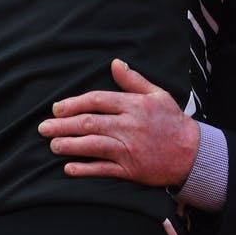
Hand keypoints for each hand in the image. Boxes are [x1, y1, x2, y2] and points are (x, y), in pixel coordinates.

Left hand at [38, 59, 199, 186]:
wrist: (191, 153)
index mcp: (134, 105)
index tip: (57, 108)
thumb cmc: (172, 121)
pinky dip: (85, 169)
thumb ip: (133, 81)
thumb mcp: (157, 95)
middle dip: (63, 125)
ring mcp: (129, 149)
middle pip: (89, 123)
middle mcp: (129, 126)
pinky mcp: (131, 170)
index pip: (97, 100)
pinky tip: (69, 168)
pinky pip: (103, 170)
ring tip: (52, 145)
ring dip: (69, 146)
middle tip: (44, 128)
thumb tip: (115, 63)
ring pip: (93, 145)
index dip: (73, 104)